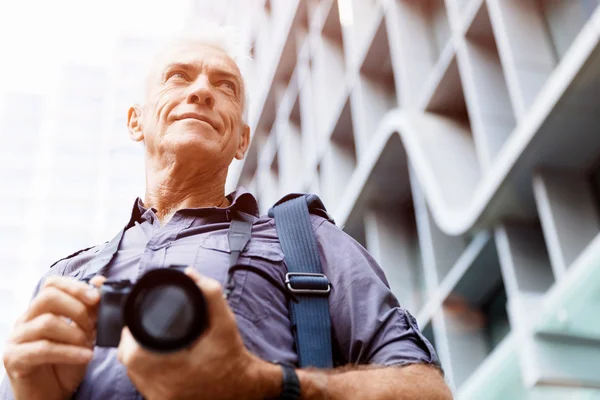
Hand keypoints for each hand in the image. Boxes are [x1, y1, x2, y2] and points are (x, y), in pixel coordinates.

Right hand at [3, 275, 103, 399]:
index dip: (75, 287)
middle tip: (92, 326)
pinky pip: (43, 349)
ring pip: (46, 322)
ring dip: (75, 333)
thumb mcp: (84, 334)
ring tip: (88, 345)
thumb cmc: (66, 364)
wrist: (51, 395)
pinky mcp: (14, 359)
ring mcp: (17, 339)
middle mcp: (25, 320)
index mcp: (39, 311)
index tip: (96, 298)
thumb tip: (99, 281)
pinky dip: (69, 352)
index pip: (52, 284)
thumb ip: (90, 310)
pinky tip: (86, 356)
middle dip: (77, 309)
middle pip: (48, 297)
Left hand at [117, 268, 281, 399]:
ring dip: (137, 357)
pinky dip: (146, 371)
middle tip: (143, 328)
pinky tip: (158, 360)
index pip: (133, 353)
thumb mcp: (225, 323)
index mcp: (174, 369)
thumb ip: (209, 294)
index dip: (130, 334)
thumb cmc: (232, 357)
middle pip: (128, 363)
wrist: (243, 388)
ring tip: (149, 341)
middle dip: (131, 342)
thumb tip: (190, 274)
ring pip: (133, 376)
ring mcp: (161, 399)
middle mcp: (163, 390)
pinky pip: (144, 385)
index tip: (138, 321)